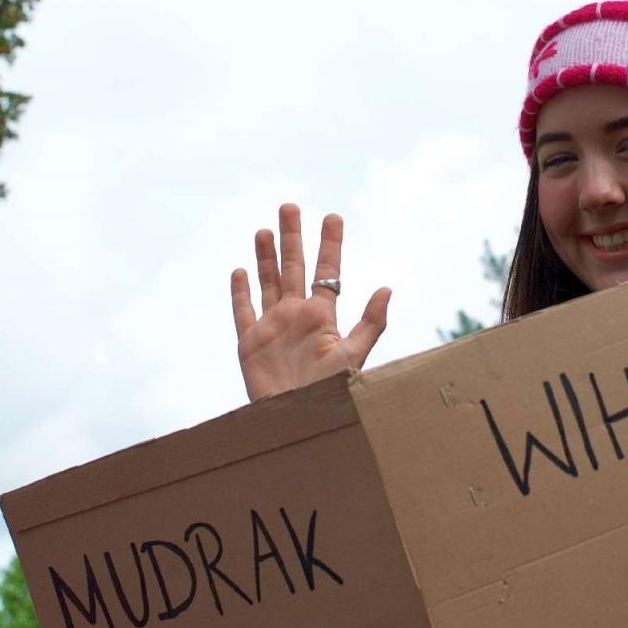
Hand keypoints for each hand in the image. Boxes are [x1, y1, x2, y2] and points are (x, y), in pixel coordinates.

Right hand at [230, 203, 390, 402]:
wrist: (298, 420)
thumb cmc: (330, 394)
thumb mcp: (354, 356)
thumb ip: (370, 323)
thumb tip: (388, 288)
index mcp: (322, 316)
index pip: (327, 271)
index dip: (330, 244)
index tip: (332, 216)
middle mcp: (296, 315)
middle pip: (294, 267)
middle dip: (292, 237)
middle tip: (290, 206)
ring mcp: (272, 327)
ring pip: (268, 282)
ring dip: (266, 257)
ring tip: (265, 229)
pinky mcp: (250, 343)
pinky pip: (243, 312)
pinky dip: (240, 292)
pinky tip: (239, 271)